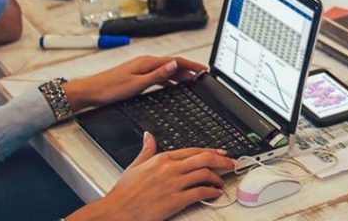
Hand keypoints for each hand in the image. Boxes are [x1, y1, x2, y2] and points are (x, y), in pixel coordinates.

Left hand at [61, 55, 205, 113]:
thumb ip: (158, 75)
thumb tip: (175, 65)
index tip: (203, 69)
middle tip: (201, 75)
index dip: (191, 65)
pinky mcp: (136, 74)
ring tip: (190, 80)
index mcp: (147, 62)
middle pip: (172, 64)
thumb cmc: (109, 89)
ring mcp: (140, 68)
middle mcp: (145, 62)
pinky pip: (158, 74)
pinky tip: (170, 85)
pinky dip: (168, 78)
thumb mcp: (137, 84)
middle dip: (188, 69)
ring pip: (166, 69)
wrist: (90, 92)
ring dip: (179, 74)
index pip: (176, 61)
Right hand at [72, 132, 231, 220]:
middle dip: (221, 161)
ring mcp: (174, 184)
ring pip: (205, 174)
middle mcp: (170, 168)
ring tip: (221, 182)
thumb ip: (146, 150)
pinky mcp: (176, 200)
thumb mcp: (135, 166)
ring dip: (217, 178)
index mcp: (162, 158)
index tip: (220, 154)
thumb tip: (148, 136)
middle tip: (231, 164)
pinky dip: (211, 192)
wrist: (116, 211)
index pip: (193, 150)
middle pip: (204, 159)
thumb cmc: (124, 193)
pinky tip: (214, 194)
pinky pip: (200, 192)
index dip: (210, 152)